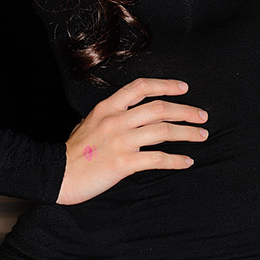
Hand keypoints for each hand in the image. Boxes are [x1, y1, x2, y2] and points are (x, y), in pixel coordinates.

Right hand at [56, 76, 207, 204]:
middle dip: (186, 111)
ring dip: (187, 133)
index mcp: (108, 107)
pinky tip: (186, 161)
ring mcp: (121, 141)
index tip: (183, 88)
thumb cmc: (73, 152)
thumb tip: (129, 114)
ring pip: (163, 131)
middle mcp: (116, 120)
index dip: (165, 85)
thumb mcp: (88, 123)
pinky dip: (176, 160)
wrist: (57, 174)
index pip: (141, 87)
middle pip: (160, 108)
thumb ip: (110, 116)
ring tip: (202, 135)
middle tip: (202, 115)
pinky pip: (157, 159)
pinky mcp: (124, 163)